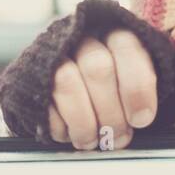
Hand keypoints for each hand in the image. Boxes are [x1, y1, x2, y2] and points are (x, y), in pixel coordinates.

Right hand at [48, 29, 157, 149]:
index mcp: (114, 33)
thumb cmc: (114, 89)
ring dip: (84, 122)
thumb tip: (141, 116)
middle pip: (97, 67)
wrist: (70, 93)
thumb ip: (140, 93)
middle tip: (118, 137)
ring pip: (66, 81)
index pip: (126, 48)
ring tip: (93, 141)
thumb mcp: (135, 84)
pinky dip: (59, 126)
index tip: (141, 119)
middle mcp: (83, 38)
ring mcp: (55, 56)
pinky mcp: (33, 76)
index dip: (136, 87)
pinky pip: (42, 100)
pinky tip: (71, 134)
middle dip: (110, 112)